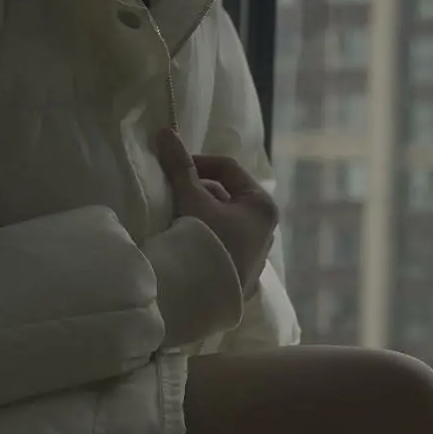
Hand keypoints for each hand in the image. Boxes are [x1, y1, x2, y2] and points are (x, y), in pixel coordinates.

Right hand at [155, 125, 279, 298]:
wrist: (202, 301)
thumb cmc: (204, 244)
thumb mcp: (190, 200)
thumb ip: (180, 167)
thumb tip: (165, 132)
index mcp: (263, 205)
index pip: (227, 168)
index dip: (196, 161)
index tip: (170, 166)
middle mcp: (267, 228)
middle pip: (226, 194)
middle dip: (197, 189)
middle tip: (170, 193)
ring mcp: (256, 254)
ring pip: (223, 220)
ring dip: (199, 214)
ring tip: (174, 218)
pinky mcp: (242, 274)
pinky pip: (221, 244)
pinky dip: (205, 237)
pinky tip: (186, 242)